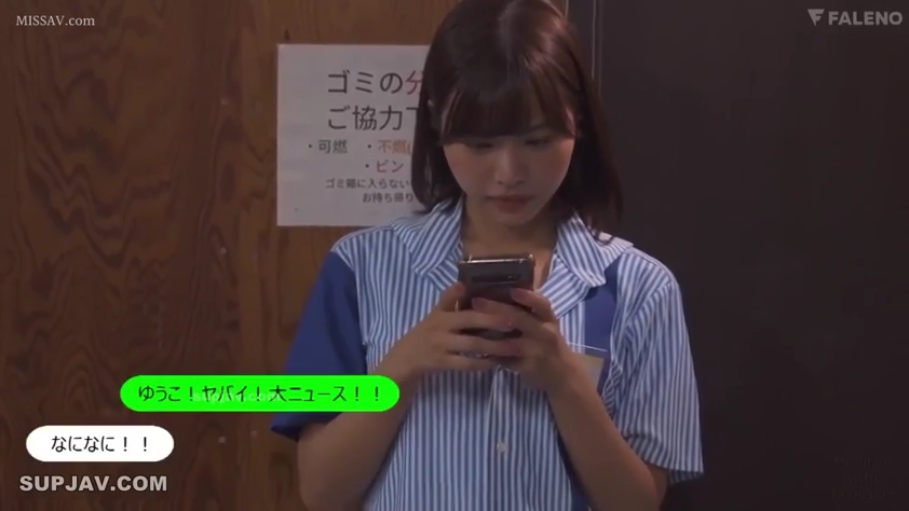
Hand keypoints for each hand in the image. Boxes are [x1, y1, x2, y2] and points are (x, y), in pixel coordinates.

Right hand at [380, 283, 521, 382]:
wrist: (402, 361)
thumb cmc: (424, 335)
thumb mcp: (433, 316)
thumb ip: (448, 301)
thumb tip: (462, 283)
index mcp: (441, 315)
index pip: (467, 309)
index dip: (488, 310)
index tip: (509, 308)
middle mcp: (441, 329)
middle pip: (472, 323)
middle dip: (495, 324)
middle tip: (516, 325)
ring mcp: (441, 346)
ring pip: (472, 346)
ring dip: (494, 347)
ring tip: (513, 346)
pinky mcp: (441, 363)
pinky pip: (465, 364)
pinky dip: (481, 364)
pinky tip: (496, 363)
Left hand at [472, 289, 576, 391]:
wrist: (562, 373)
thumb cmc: (547, 341)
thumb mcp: (545, 324)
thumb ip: (528, 311)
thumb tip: (500, 290)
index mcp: (548, 319)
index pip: (542, 305)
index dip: (528, 297)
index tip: (512, 290)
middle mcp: (545, 333)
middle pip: (520, 320)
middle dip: (497, 309)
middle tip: (476, 301)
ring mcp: (537, 352)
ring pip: (510, 343)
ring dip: (490, 336)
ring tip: (470, 329)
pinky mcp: (528, 368)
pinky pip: (506, 361)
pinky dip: (491, 356)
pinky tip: (476, 352)